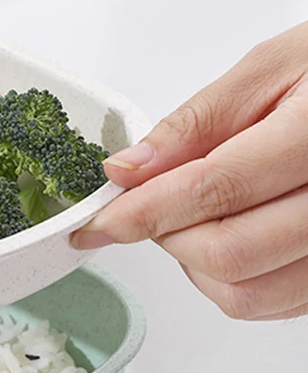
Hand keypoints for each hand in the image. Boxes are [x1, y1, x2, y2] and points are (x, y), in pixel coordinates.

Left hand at [72, 22, 307, 320]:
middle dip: (167, 235)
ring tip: (196, 216)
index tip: (98, 221)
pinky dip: (231, 281)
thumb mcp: (271, 67)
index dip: (143, 211)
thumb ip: (196, 124)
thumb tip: (128, 170)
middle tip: (151, 204)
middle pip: (228, 255)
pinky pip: (274, 304)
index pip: (215, 191)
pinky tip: (231, 233)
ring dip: (196, 264)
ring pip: (247, 295)